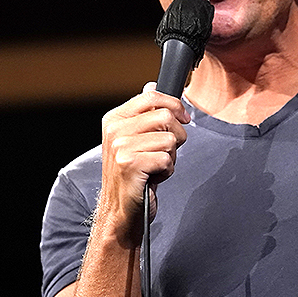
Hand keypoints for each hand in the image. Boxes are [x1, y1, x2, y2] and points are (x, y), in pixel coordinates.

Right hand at [95, 84, 189, 247]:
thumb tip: (153, 85)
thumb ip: (144, 113)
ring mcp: (121, 148)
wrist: (120, 211)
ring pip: (169, 139)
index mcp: (114, 119)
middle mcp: (114, 131)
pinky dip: (167, 170)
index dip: (175, 106)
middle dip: (176, 135)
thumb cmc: (133, 175)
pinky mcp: (130, 165)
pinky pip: (167, 159)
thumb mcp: (134, 139)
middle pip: (165, 116)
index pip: (152, 96)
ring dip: (171, 156)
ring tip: (155, 167)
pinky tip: (154, 177)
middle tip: (165, 151)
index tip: (183, 118)